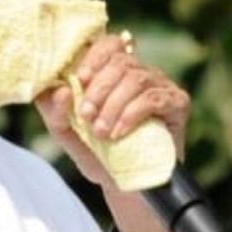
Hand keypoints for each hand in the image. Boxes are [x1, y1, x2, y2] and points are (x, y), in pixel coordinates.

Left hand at [34, 32, 192, 231]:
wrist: (128, 187)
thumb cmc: (98, 154)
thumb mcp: (67, 134)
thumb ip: (54, 112)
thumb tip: (58, 89)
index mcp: (115, 72)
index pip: (109, 44)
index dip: (94, 56)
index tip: (79, 79)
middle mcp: (141, 73)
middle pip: (121, 61)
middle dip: (99, 88)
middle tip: (86, 116)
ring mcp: (162, 86)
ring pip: (137, 78)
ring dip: (113, 104)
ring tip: (101, 131)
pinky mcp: (178, 103)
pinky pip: (154, 98)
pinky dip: (131, 114)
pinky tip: (119, 132)